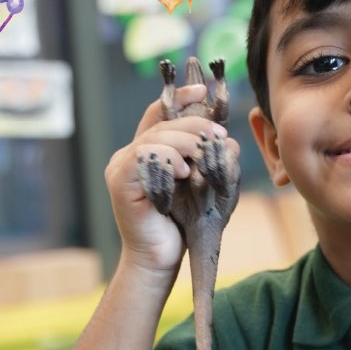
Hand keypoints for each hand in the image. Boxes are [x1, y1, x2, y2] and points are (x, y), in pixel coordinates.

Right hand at [103, 83, 240, 274]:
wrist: (159, 259)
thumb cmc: (183, 227)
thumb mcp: (204, 189)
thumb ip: (213, 164)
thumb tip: (230, 143)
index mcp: (145, 153)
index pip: (158, 114)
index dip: (179, 97)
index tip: (202, 90)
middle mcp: (128, 155)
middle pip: (160, 124)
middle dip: (193, 125)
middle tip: (217, 135)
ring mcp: (120, 167)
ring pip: (154, 138)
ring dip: (183, 143)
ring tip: (200, 158)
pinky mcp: (120, 183)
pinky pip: (143, 156)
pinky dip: (167, 159)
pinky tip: (183, 172)